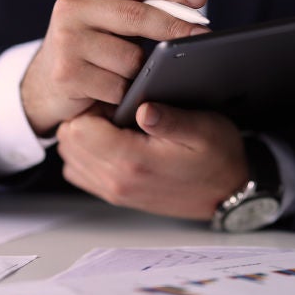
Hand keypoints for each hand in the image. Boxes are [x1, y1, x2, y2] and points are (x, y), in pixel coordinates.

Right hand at [21, 0, 210, 135]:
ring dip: (142, 69)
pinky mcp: (67, 74)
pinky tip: (116, 89)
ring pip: (131, 57)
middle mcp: (70, 8)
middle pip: (137, 15)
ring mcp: (66, 41)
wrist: (45, 81)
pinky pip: (118, 86)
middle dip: (175, 26)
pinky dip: (125, 92)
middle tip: (200, 35)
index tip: (200, 0)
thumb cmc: (90, 42)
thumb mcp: (112, 12)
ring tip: (132, 71)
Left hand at [57, 102, 247, 220]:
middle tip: (112, 109)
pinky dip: (85, 154)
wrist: (226, 193)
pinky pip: (78, 171)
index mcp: (133, 162)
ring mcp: (112, 191)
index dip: (91, 106)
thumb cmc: (217, 158)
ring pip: (69, 156)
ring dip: (83, 136)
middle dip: (84, 118)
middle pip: (68, 141)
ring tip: (112, 124)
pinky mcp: (113, 195)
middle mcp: (116, 181)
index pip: (79, 128)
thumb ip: (171, 120)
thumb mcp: (204, 129)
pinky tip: (110, 142)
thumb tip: (144, 108)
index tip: (112, 99)